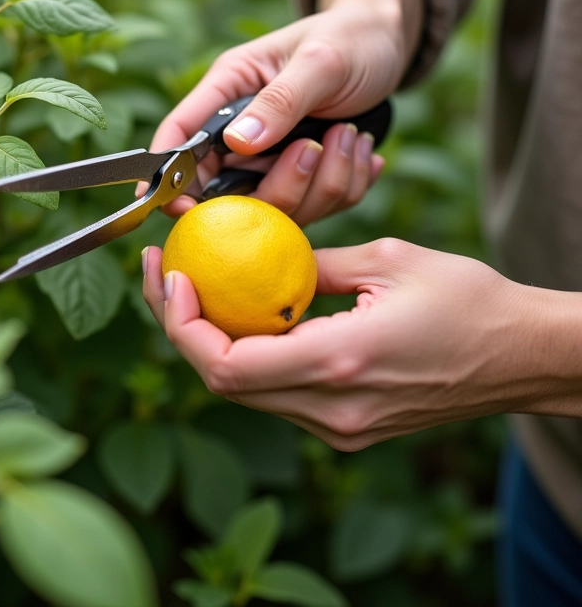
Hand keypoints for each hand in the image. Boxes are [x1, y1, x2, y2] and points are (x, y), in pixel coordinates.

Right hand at [138, 0, 422, 225]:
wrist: (386, 42)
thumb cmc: (350, 37)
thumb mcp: (321, 60)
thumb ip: (280, 100)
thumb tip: (238, 143)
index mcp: (228, 91)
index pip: (181, 136)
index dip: (170, 175)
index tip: (181, 208)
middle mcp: (242, 132)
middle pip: (231, 191)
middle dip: (281, 184)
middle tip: (317, 148)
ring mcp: (271, 160)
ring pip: (282, 207)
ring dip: (327, 181)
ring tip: (351, 135)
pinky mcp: (302, 177)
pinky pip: (319, 207)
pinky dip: (347, 185)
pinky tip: (360, 149)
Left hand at [142, 239, 577, 449]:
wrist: (522, 358)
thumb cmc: (469, 301)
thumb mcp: (385, 259)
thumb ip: (311, 263)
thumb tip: (259, 259)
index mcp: (340, 361)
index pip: (225, 364)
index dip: (182, 326)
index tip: (172, 277)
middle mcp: (333, 409)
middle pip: (223, 384)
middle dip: (182, 330)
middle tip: (167, 274)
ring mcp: (340, 429)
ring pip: (246, 394)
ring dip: (212, 344)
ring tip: (196, 289)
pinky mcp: (348, 430)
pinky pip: (278, 397)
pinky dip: (250, 358)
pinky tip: (246, 317)